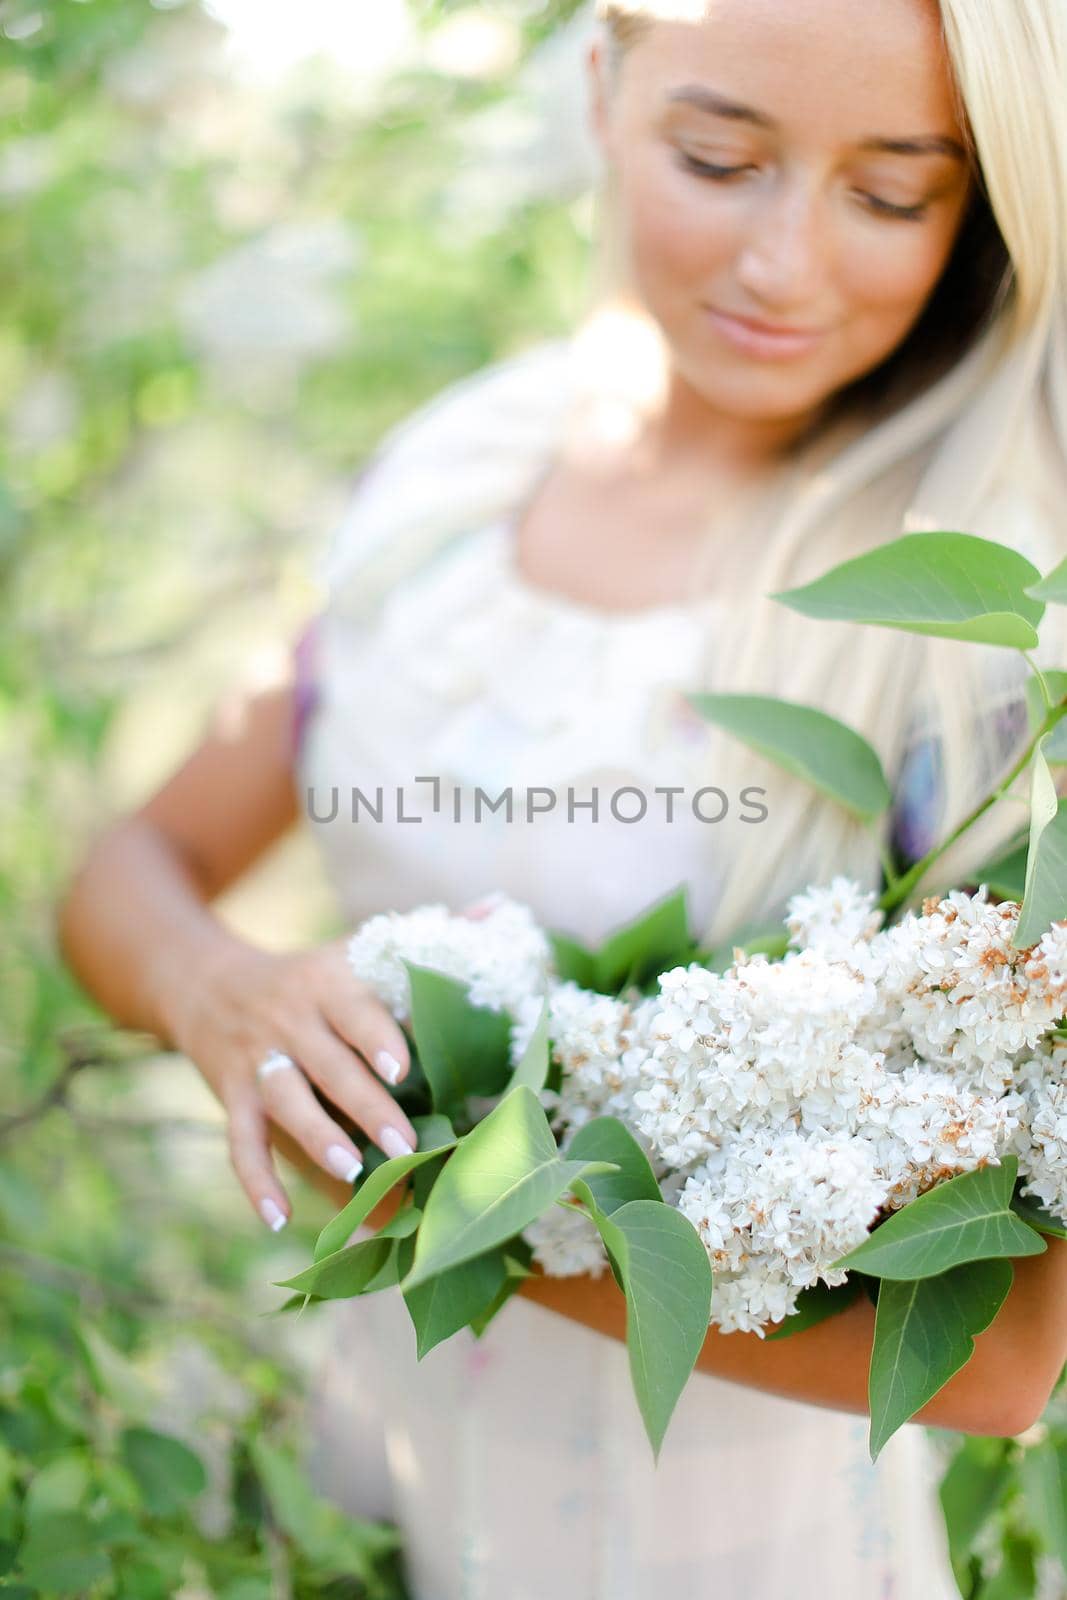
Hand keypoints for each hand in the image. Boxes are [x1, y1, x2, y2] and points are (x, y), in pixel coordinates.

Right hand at [162, 936, 416, 1231]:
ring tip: (352, 1173)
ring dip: (316, 1140)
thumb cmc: (310, 975)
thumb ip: (428, 934)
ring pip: (284, 1103)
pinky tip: (279, 1219)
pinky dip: (255, 1182)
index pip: (354, 1009)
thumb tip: (499, 907)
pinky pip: (239, 1142)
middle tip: (405, 1145)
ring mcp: (257, 1061)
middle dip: (366, 1107)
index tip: (404, 1068)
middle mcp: (290, 1020)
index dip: (376, 1037)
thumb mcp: (356, 949)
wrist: (207, 983)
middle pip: (327, 1066)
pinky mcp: (229, 1096)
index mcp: (328, 982)